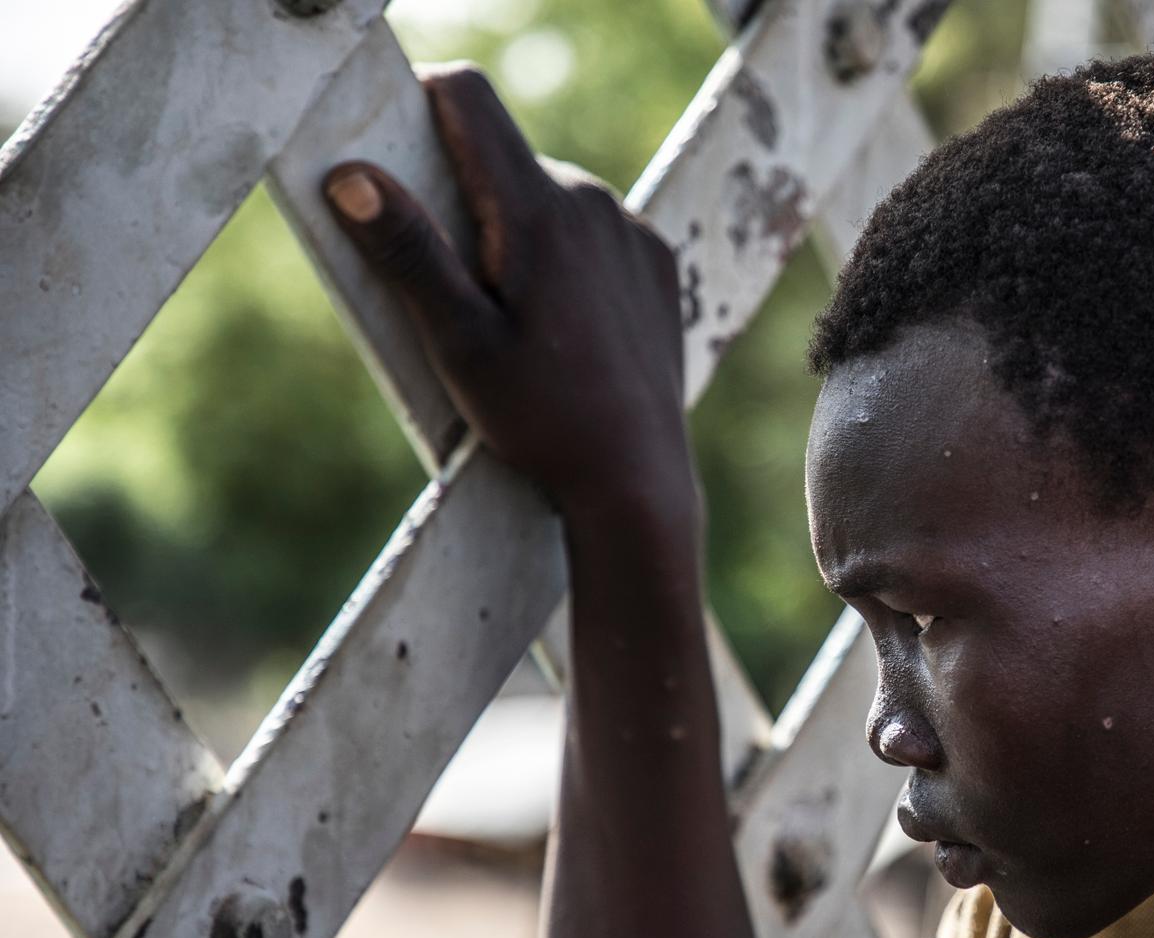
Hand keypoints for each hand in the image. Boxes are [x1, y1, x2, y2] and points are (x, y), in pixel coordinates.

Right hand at [323, 67, 691, 522]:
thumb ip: (408, 253)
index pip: (467, 97)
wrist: (636, 476)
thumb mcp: (458, 343)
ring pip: (548, 195)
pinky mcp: (654, 258)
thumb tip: (350, 176)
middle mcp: (593, 202)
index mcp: (538, 211)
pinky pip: (591, 228)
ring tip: (513, 317)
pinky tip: (561, 324)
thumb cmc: (542, 418)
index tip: (390, 140)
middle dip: (463, 196)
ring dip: (514, 230)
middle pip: (504, 156)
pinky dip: (564, 256)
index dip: (419, 101)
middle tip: (453, 284)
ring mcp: (630, 228)